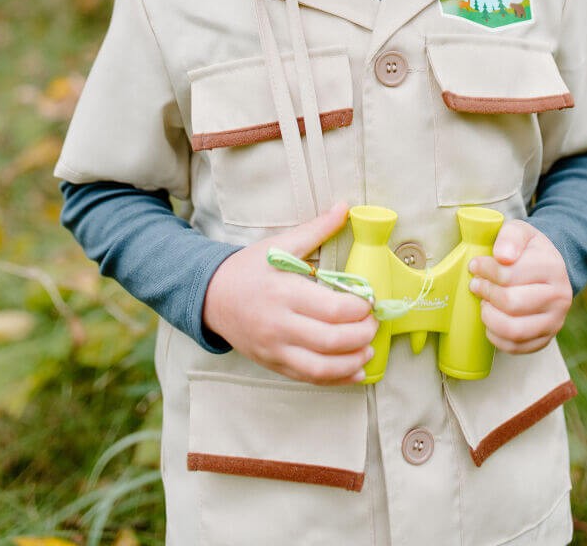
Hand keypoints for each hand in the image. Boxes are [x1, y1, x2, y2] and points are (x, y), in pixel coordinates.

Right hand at [203, 202, 377, 384]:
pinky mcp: (273, 364)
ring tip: (369, 348)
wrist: (212, 297)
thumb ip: (316, 229)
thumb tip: (344, 207)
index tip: (371, 300)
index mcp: (283, 292)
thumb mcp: (279, 244)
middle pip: (332, 340)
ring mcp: (275, 349)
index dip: (360, 309)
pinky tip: (354, 370)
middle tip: (375, 323)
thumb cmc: (249, 268)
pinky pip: (309, 378)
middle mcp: (279, 325)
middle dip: (363, 334)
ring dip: (354, 361)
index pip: (332, 309)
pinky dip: (337, 378)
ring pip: (322, 367)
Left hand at [468, 219, 571, 354]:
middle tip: (476, 285)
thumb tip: (503, 256)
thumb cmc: (528, 250)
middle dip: (486, 293)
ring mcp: (555, 321)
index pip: (510, 274)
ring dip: (490, 317)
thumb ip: (510, 237)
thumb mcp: (520, 231)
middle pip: (511, 303)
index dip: (485, 270)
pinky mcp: (546, 339)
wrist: (548, 269)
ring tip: (484, 304)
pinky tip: (491, 321)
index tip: (475, 266)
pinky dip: (496, 337)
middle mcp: (560, 297)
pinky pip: (516, 347)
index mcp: (552, 267)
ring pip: (514, 330)